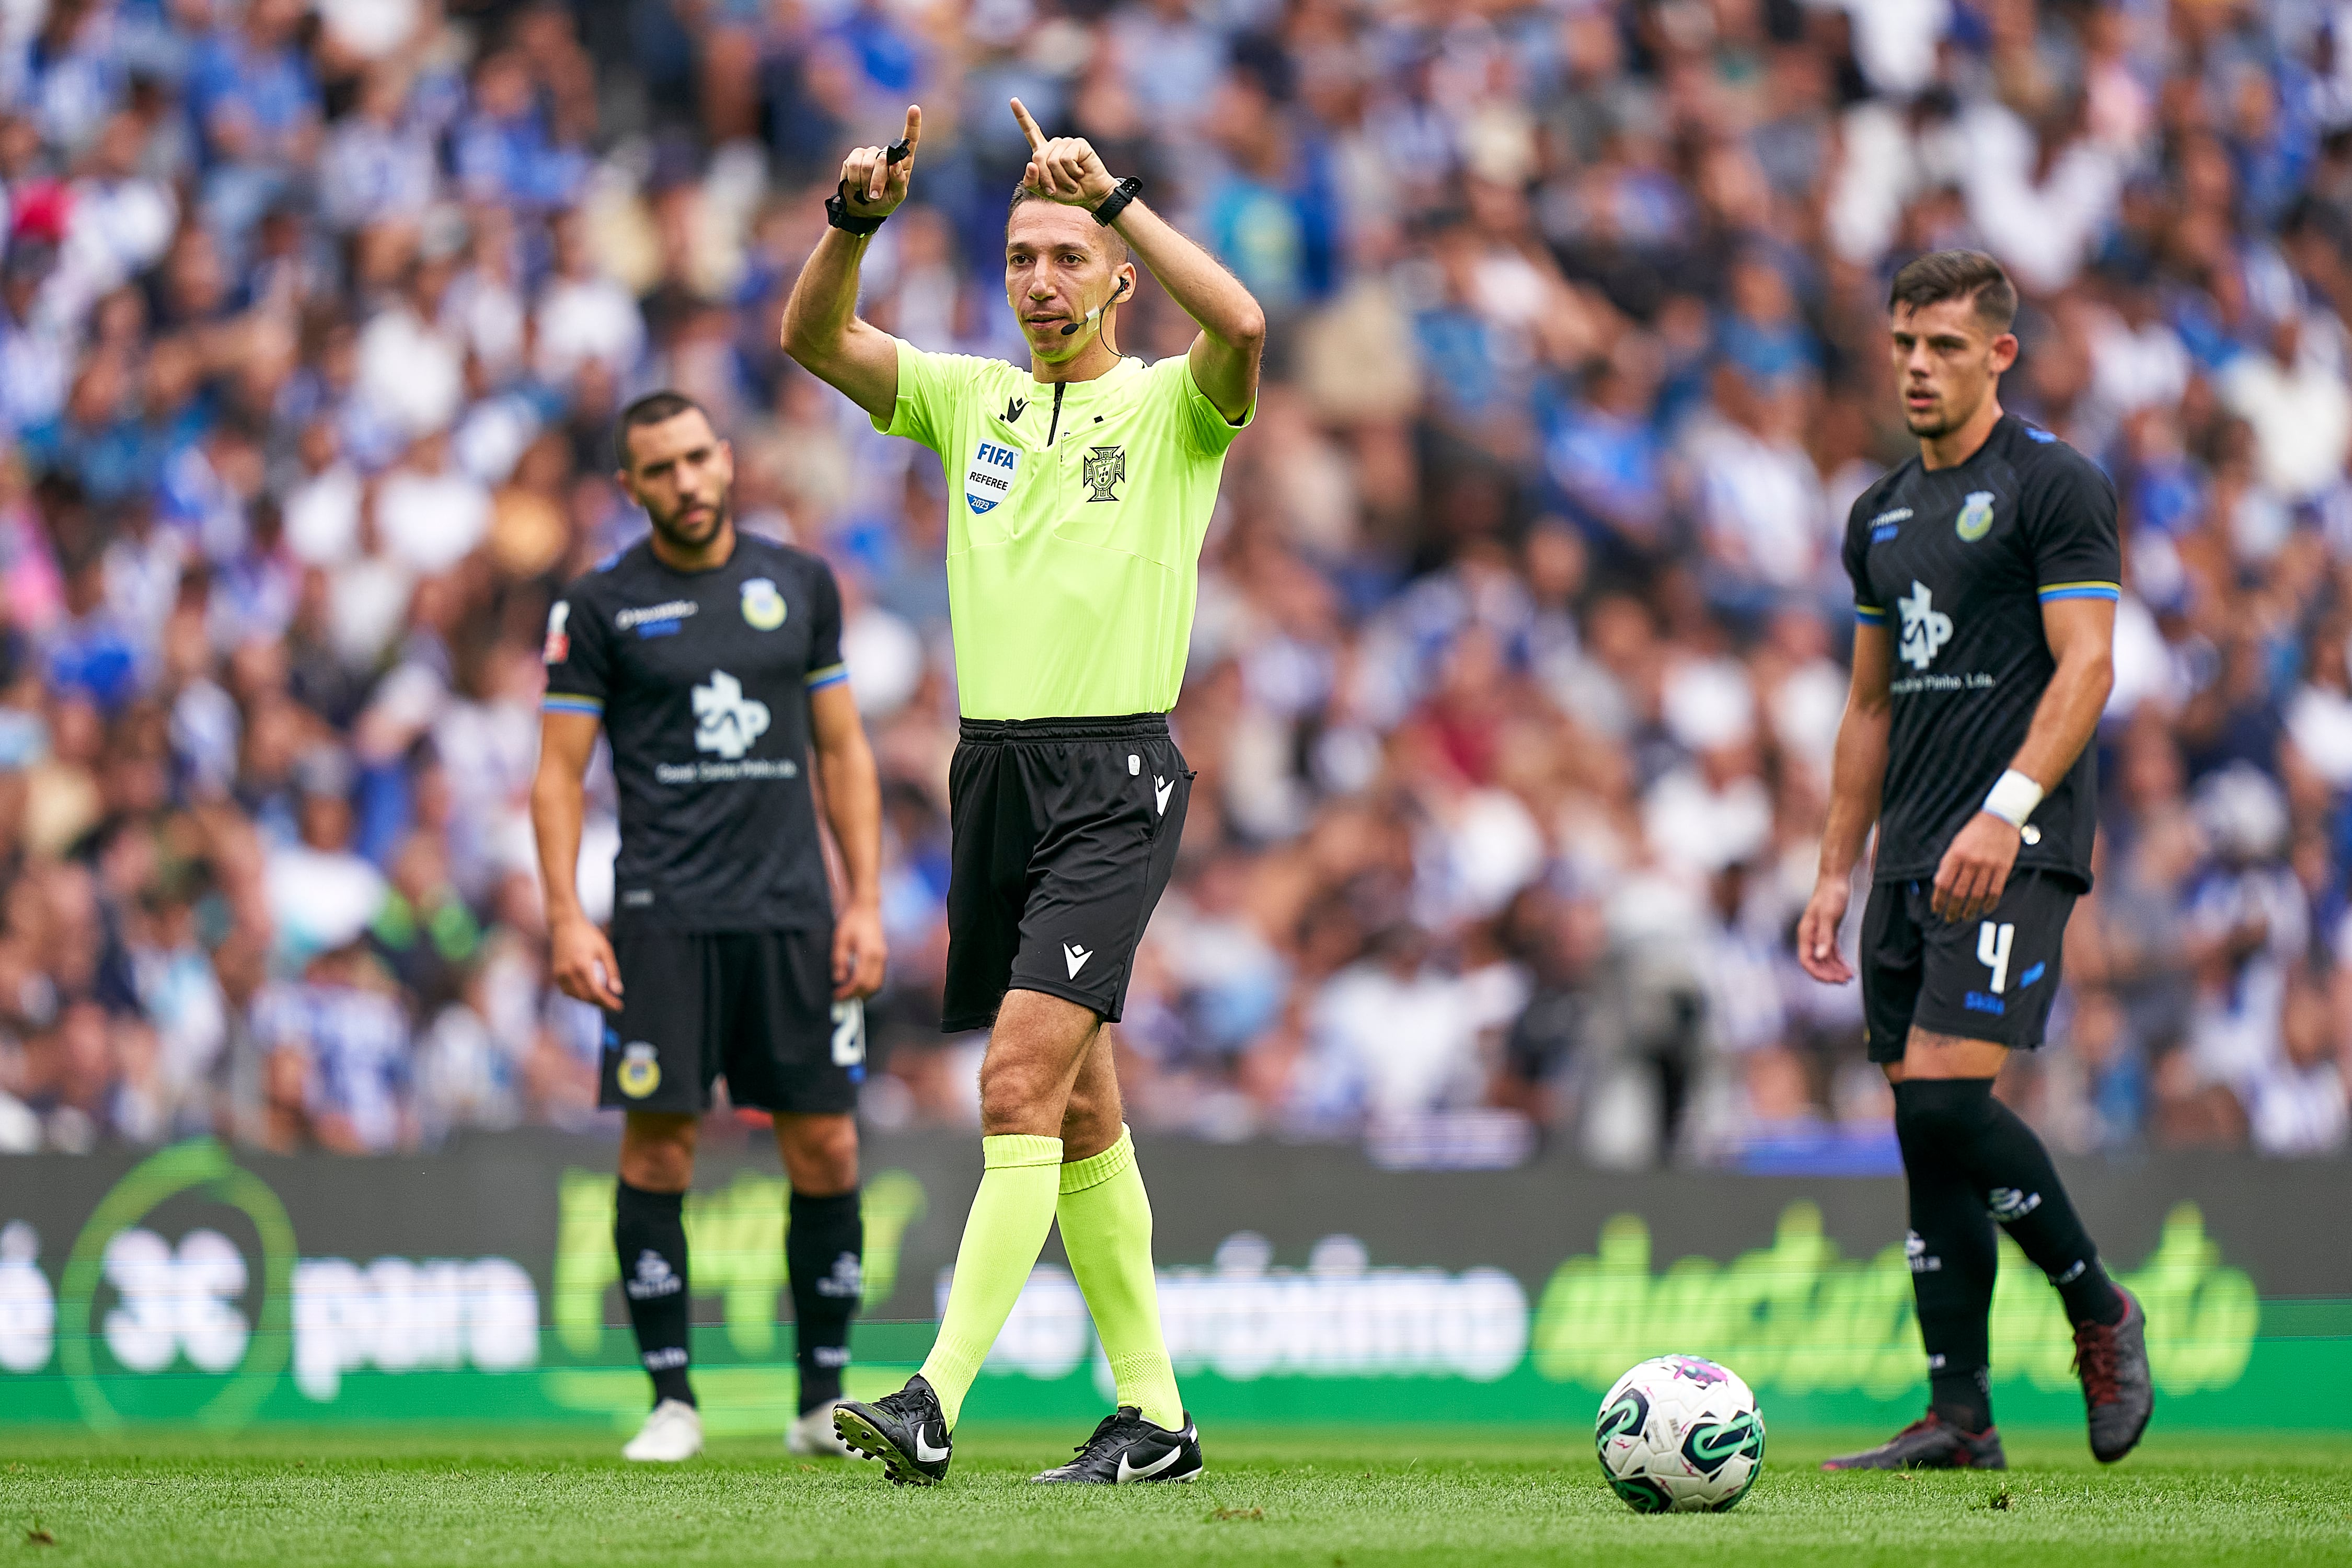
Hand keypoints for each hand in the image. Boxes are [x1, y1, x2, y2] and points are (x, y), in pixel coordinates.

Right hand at [549, 913, 623, 1010]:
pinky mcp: (556, 973)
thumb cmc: (587, 935)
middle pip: (586, 997)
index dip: (608, 1002)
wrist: (565, 924)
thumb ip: (611, 971)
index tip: (618, 1007)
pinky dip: (579, 995)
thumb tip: (617, 991)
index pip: (596, 993)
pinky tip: (589, 993)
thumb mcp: (605, 950)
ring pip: (576, 996)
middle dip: (601, 1004)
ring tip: (603, 1000)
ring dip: (590, 1001)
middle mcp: (569, 973)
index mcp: (582, 966)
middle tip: (613, 1005)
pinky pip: (568, 991)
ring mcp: (560, 974)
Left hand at [832, 902, 886, 999]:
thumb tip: (839, 980)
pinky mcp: (882, 957)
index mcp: (869, 953)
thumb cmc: (851, 922)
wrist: (865, 908)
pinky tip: (856, 985)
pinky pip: (878, 978)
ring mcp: (883, 958)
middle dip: (856, 996)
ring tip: (849, 995)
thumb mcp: (840, 941)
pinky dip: (868, 986)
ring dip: (863, 993)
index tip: (836, 996)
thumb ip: (839, 961)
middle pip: (871, 987)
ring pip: (877, 984)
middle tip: (842, 999)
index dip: (848, 992)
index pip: (859, 981)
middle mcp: (879, 958)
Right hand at [837, 104, 920, 219]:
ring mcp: (869, 154)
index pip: (910, 140)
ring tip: (866, 192)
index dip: (912, 124)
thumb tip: (895, 165)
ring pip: (867, 164)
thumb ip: (899, 183)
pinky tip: (855, 185)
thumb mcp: (896, 198)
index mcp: (902, 161)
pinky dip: (854, 180)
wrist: (862, 209)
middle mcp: (885, 154)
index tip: (914, 108)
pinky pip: (852, 165)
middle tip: (875, 195)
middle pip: (884, 158)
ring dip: (866, 183)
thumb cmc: (884, 202)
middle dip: (878, 181)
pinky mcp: (853, 157)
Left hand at [1011, 98, 1115, 205]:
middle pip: (1038, 157)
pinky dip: (1072, 173)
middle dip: (1046, 178)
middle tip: (1057, 188)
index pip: (1031, 131)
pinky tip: (1080, 173)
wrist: (1091, 196)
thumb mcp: (1043, 190)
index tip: (1013, 100)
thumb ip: (1031, 181)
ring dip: (1061, 178)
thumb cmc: (1067, 192)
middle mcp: (1055, 144)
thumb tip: (1031, 164)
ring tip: (1072, 181)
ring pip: (1052, 161)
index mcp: (1044, 151)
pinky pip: (1066, 160)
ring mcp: (1067, 142)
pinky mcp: (1079, 144)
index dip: (1022, 116)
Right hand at [1797, 875, 1853, 983]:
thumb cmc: (1831, 894)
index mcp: (1807, 933)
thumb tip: (1821, 956)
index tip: (1833, 980)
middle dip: (1830, 974)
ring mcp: (1820, 935)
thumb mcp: (1829, 916)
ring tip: (1850, 976)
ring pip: (1825, 959)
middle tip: (1846, 980)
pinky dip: (1839, 961)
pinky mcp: (1829, 931)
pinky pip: (1832, 952)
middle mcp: (1811, 936)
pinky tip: (1848, 967)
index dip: (1818, 973)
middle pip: (1817, 962)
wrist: (1835, 878)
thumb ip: (1825, 937)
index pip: (1807, 961)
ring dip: (1836, 969)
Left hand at [1932, 812, 2020, 923]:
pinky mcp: (2003, 867)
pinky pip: (1995, 891)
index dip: (1938, 900)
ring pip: (1976, 895)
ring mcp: (1988, 865)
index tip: (1936, 909)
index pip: (1943, 883)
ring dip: (1969, 910)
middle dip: (1952, 909)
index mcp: (1956, 854)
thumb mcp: (1955, 843)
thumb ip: (1948, 862)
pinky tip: (1984, 909)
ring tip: (1965, 917)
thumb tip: (1940, 884)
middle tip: (1949, 918)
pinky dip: (1989, 903)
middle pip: (1959, 893)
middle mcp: (1971, 861)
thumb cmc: (1974, 830)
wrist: (2000, 816)